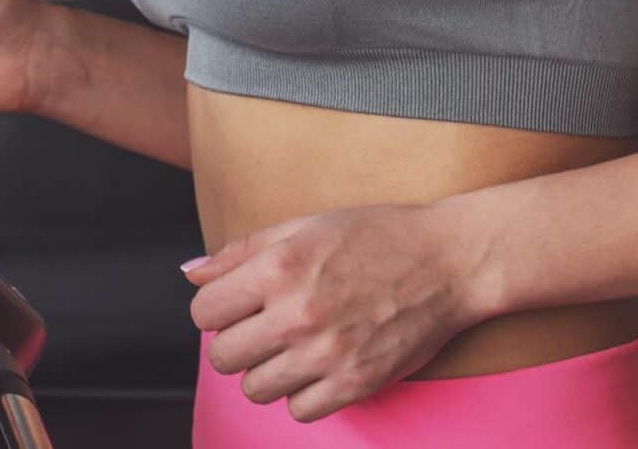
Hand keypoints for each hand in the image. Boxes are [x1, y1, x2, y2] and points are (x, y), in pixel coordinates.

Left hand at [187, 205, 486, 423]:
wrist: (447, 262)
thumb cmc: (375, 236)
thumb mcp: (302, 226)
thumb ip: (239, 252)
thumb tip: (190, 273)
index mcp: (278, 267)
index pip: (203, 313)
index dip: (214, 310)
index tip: (234, 307)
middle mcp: (298, 313)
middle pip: (223, 356)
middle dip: (235, 342)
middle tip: (261, 329)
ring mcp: (327, 353)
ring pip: (255, 388)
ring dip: (266, 371)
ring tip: (291, 348)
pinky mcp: (356, 383)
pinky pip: (299, 411)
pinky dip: (302, 394)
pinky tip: (316, 368)